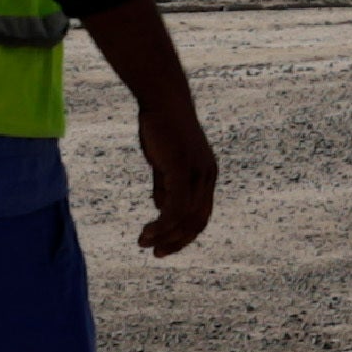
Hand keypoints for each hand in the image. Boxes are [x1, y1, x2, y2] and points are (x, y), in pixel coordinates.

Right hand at [132, 88, 217, 255]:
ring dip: (165, 235)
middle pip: (198, 222)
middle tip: (155, 253)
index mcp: (206, 176)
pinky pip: (176, 206)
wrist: (163, 99)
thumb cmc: (162, 126)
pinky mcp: (183, 169)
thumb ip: (165, 184)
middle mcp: (208, 177)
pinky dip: (163, 223)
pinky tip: (148, 229)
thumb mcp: (165, 161)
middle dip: (177, 241)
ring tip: (144, 241)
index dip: (184, 234)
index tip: (163, 245)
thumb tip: (161, 207)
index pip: (201, 215)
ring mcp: (198, 173)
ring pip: (185, 218)